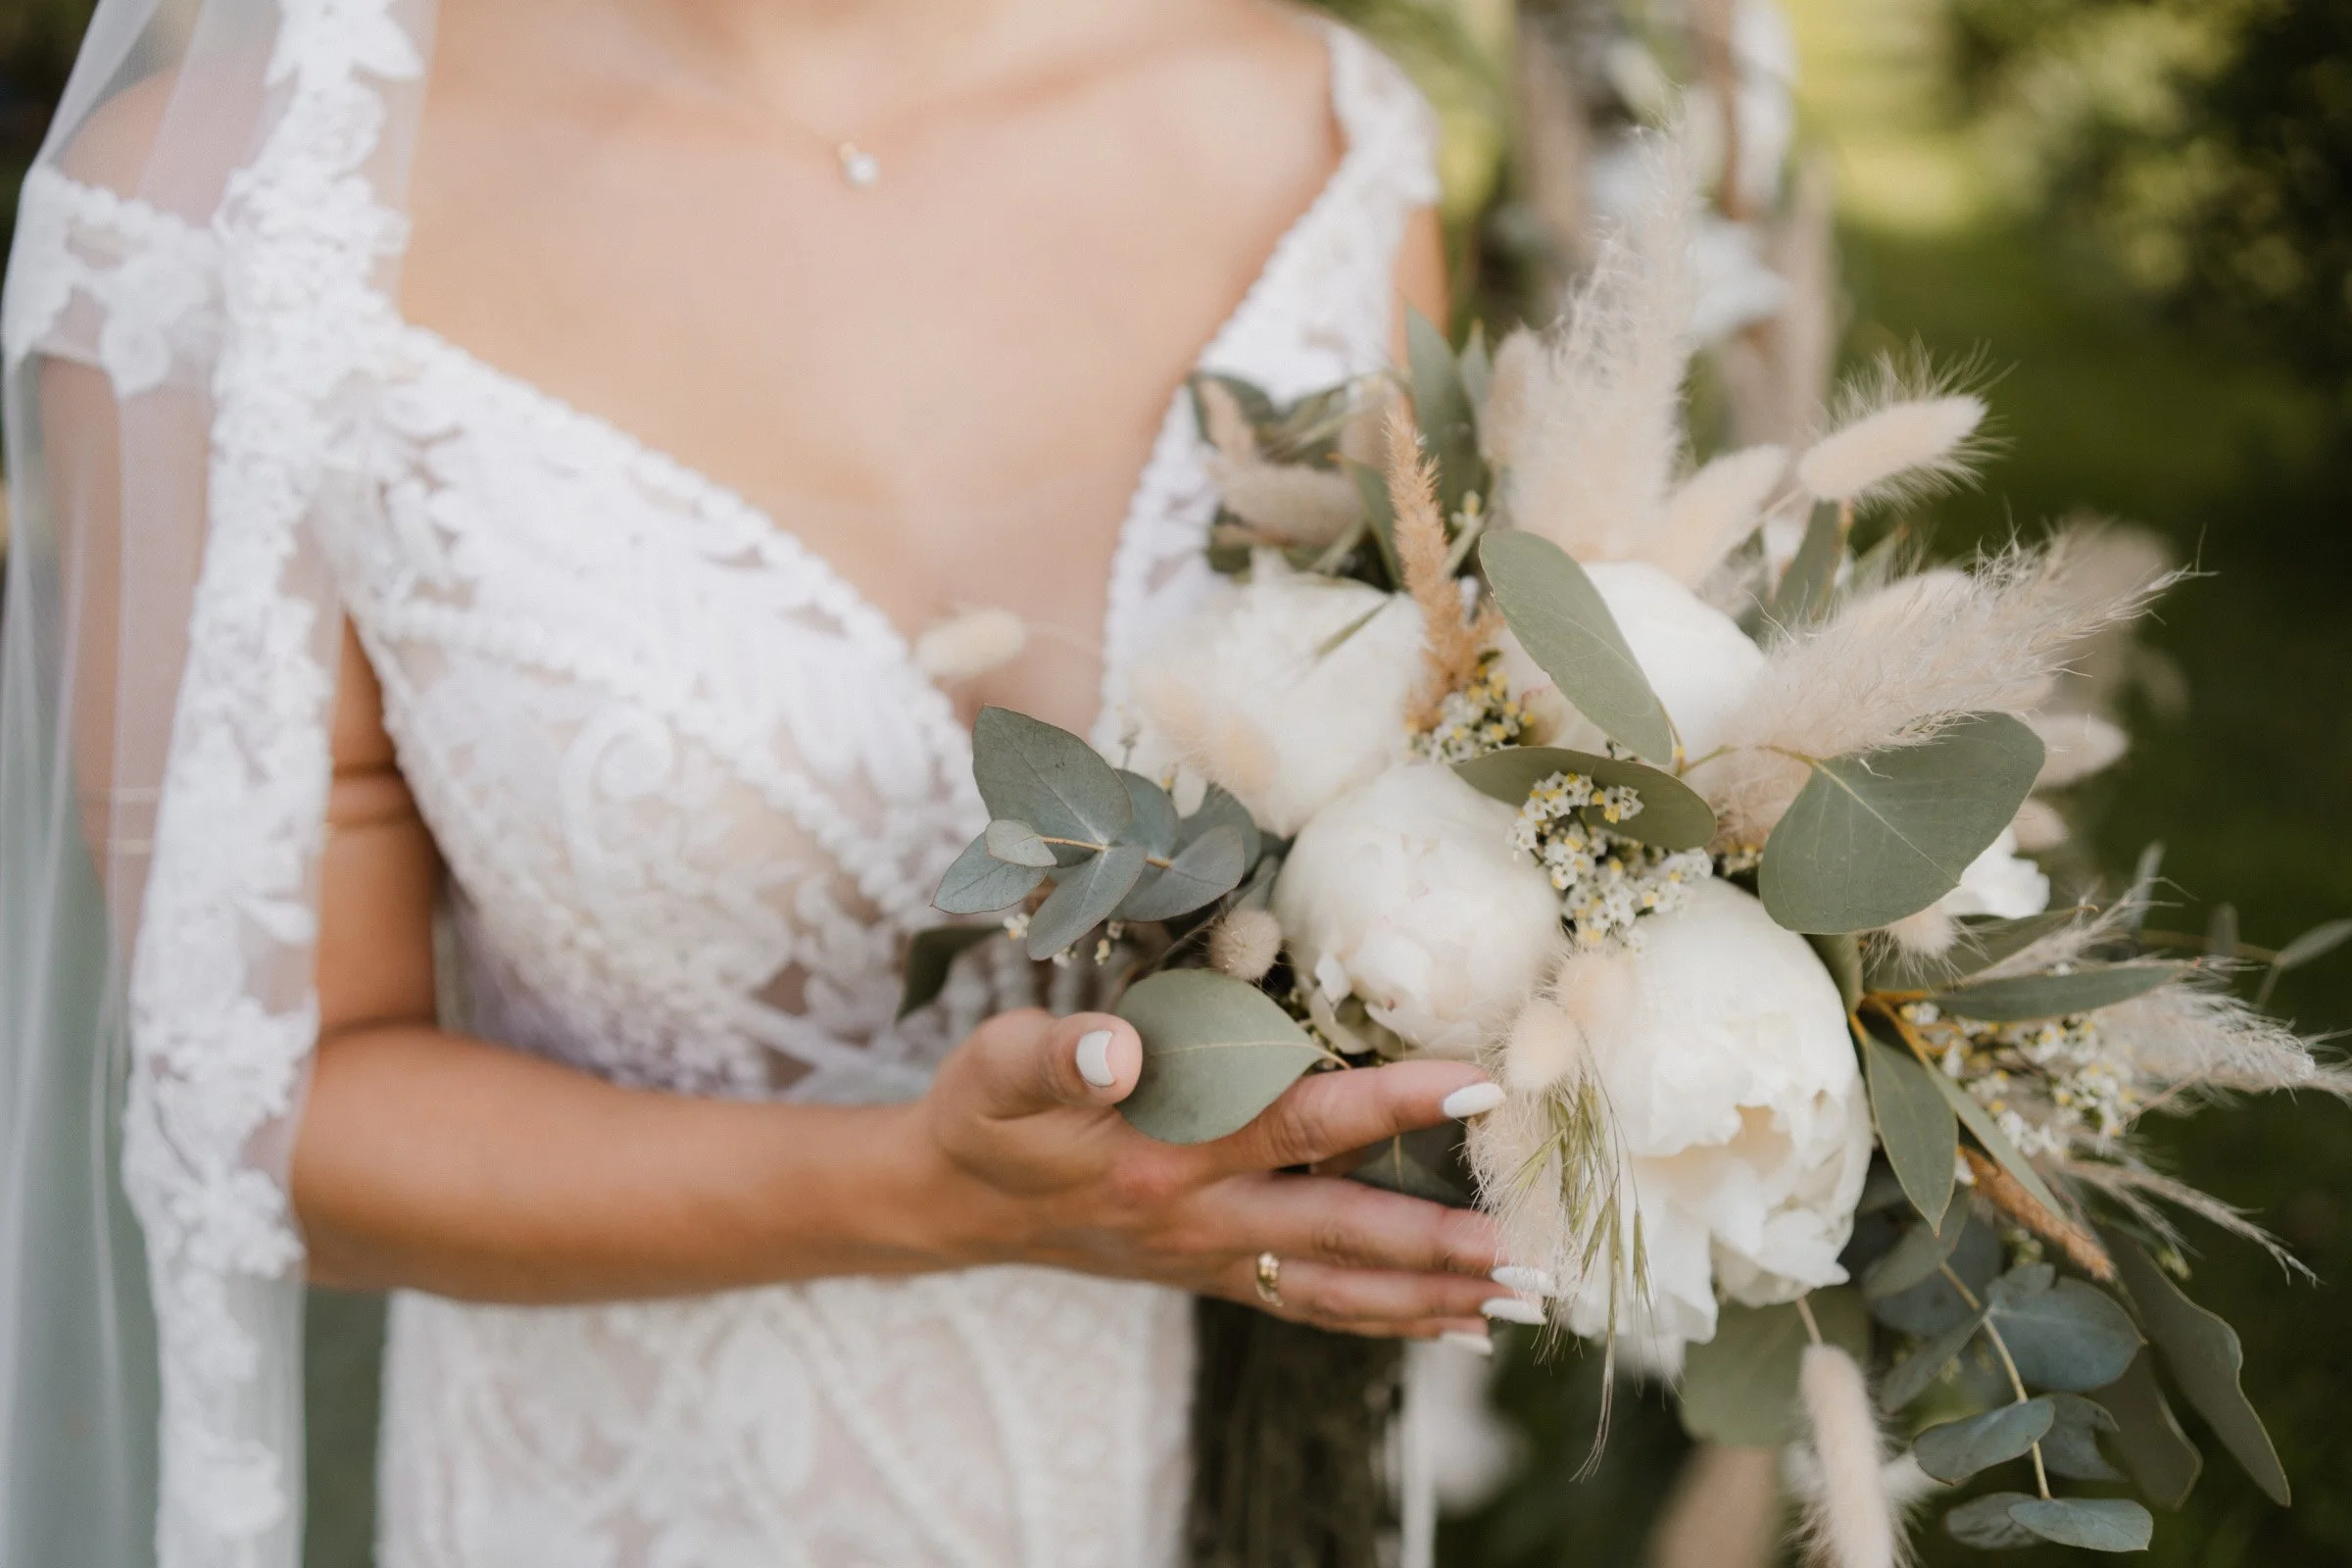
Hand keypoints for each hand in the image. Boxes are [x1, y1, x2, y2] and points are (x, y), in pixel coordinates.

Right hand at [905, 1007, 1515, 1339]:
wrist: (947, 1201)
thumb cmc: (983, 1116)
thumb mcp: (999, 1066)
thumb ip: (1058, 1054)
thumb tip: (1117, 1048)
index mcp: (1164, 1158)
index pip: (1296, 1125)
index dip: (1386, 1106)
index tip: (1474, 1086)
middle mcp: (1200, 1219)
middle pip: (1341, 1235)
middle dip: (1440, 1247)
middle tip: (1535, 1258)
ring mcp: (1210, 1257)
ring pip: (1337, 1289)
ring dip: (1431, 1299)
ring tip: (1523, 1307)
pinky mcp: (1212, 1273)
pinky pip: (1311, 1305)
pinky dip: (1384, 1319)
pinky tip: (1449, 1327)